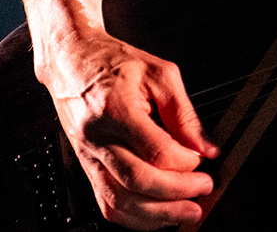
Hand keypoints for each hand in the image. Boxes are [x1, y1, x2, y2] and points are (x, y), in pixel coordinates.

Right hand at [37, 30, 220, 229]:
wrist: (70, 61)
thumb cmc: (111, 62)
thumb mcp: (159, 73)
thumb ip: (184, 113)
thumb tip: (205, 147)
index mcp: (115, 109)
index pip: (155, 151)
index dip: (185, 161)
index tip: (201, 158)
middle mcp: (97, 138)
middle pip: (137, 181)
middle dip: (177, 193)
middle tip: (203, 188)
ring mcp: (88, 157)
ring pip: (119, 201)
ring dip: (157, 215)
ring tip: (186, 211)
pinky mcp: (86, 167)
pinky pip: (107, 204)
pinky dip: (134, 218)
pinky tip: (158, 214)